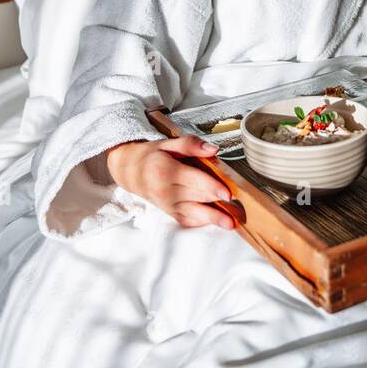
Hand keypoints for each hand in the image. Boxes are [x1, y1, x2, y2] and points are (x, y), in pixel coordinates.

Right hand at [105, 136, 234, 229]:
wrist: (130, 171)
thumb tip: (213, 149)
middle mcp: (166, 190)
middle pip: (196, 197)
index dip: (212, 187)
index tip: (228, 193)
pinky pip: (187, 219)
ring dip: (212, 219)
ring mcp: (167, 204)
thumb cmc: (153, 156)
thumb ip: (191, 145)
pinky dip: (201, 222)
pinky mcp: (170, 212)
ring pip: (193, 213)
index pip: (193, 180)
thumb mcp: (168, 143)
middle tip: (236, 212)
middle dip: (216, 204)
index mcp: (166, 170)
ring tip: (229, 224)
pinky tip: (215, 222)